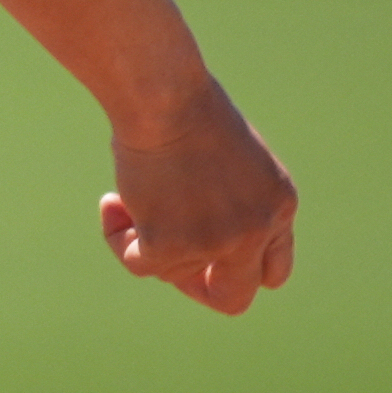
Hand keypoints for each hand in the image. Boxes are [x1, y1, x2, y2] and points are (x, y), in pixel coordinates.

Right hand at [99, 87, 296, 314]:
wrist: (164, 95)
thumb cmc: (185, 105)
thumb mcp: (229, 157)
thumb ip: (228, 199)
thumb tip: (188, 230)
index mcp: (280, 206)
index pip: (272, 269)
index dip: (232, 267)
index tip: (199, 252)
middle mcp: (258, 231)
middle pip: (234, 297)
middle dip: (195, 286)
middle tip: (163, 255)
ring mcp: (220, 242)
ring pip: (173, 273)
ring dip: (145, 240)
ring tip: (124, 196)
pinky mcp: (173, 246)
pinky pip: (139, 263)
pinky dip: (119, 239)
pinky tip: (111, 202)